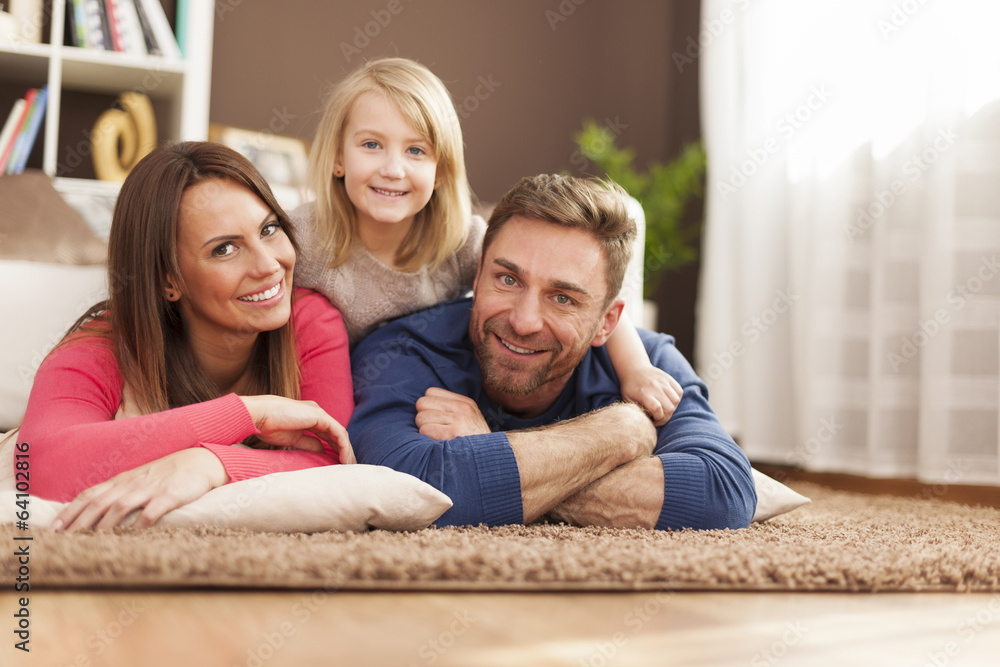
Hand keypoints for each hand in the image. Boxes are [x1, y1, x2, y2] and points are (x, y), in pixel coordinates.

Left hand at [51, 448, 227, 531]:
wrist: (201, 461)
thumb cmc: (169, 474)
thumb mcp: (140, 479)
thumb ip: (120, 492)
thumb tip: (96, 512)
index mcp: (122, 480)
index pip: (89, 494)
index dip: (70, 511)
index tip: (54, 528)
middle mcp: (131, 484)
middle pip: (99, 502)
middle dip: (78, 521)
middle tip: (63, 539)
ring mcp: (150, 489)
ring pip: (119, 506)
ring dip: (103, 524)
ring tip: (89, 542)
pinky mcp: (169, 496)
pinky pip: (150, 512)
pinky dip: (138, 525)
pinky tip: (129, 537)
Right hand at [240, 395, 355, 463]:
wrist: (260, 415)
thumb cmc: (269, 426)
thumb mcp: (293, 439)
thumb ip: (308, 443)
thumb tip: (322, 451)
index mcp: (309, 418)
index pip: (328, 435)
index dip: (335, 448)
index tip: (338, 463)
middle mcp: (317, 414)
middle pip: (336, 434)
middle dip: (344, 451)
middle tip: (349, 467)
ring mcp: (319, 414)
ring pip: (340, 434)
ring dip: (346, 450)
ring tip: (349, 466)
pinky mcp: (320, 416)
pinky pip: (338, 433)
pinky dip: (343, 446)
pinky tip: (344, 458)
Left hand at [415, 387, 490, 440]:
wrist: (490, 460)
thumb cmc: (473, 442)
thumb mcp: (470, 419)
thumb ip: (451, 408)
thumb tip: (424, 403)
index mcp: (465, 403)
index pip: (430, 392)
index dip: (428, 406)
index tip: (436, 418)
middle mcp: (462, 408)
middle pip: (422, 403)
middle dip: (423, 416)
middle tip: (434, 428)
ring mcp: (458, 420)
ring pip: (421, 417)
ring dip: (425, 429)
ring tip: (438, 437)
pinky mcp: (452, 433)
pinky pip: (424, 430)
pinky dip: (427, 438)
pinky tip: (438, 443)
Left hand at [619, 365, 682, 425]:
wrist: (634, 369)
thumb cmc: (630, 388)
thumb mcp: (627, 399)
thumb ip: (637, 410)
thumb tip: (647, 423)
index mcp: (643, 393)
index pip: (657, 409)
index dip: (657, 419)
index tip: (653, 421)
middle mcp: (654, 386)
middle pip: (669, 407)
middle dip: (665, 417)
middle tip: (659, 418)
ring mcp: (663, 381)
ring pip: (676, 401)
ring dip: (671, 408)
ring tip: (663, 409)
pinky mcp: (669, 378)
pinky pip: (679, 392)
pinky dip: (676, 399)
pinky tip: (668, 401)